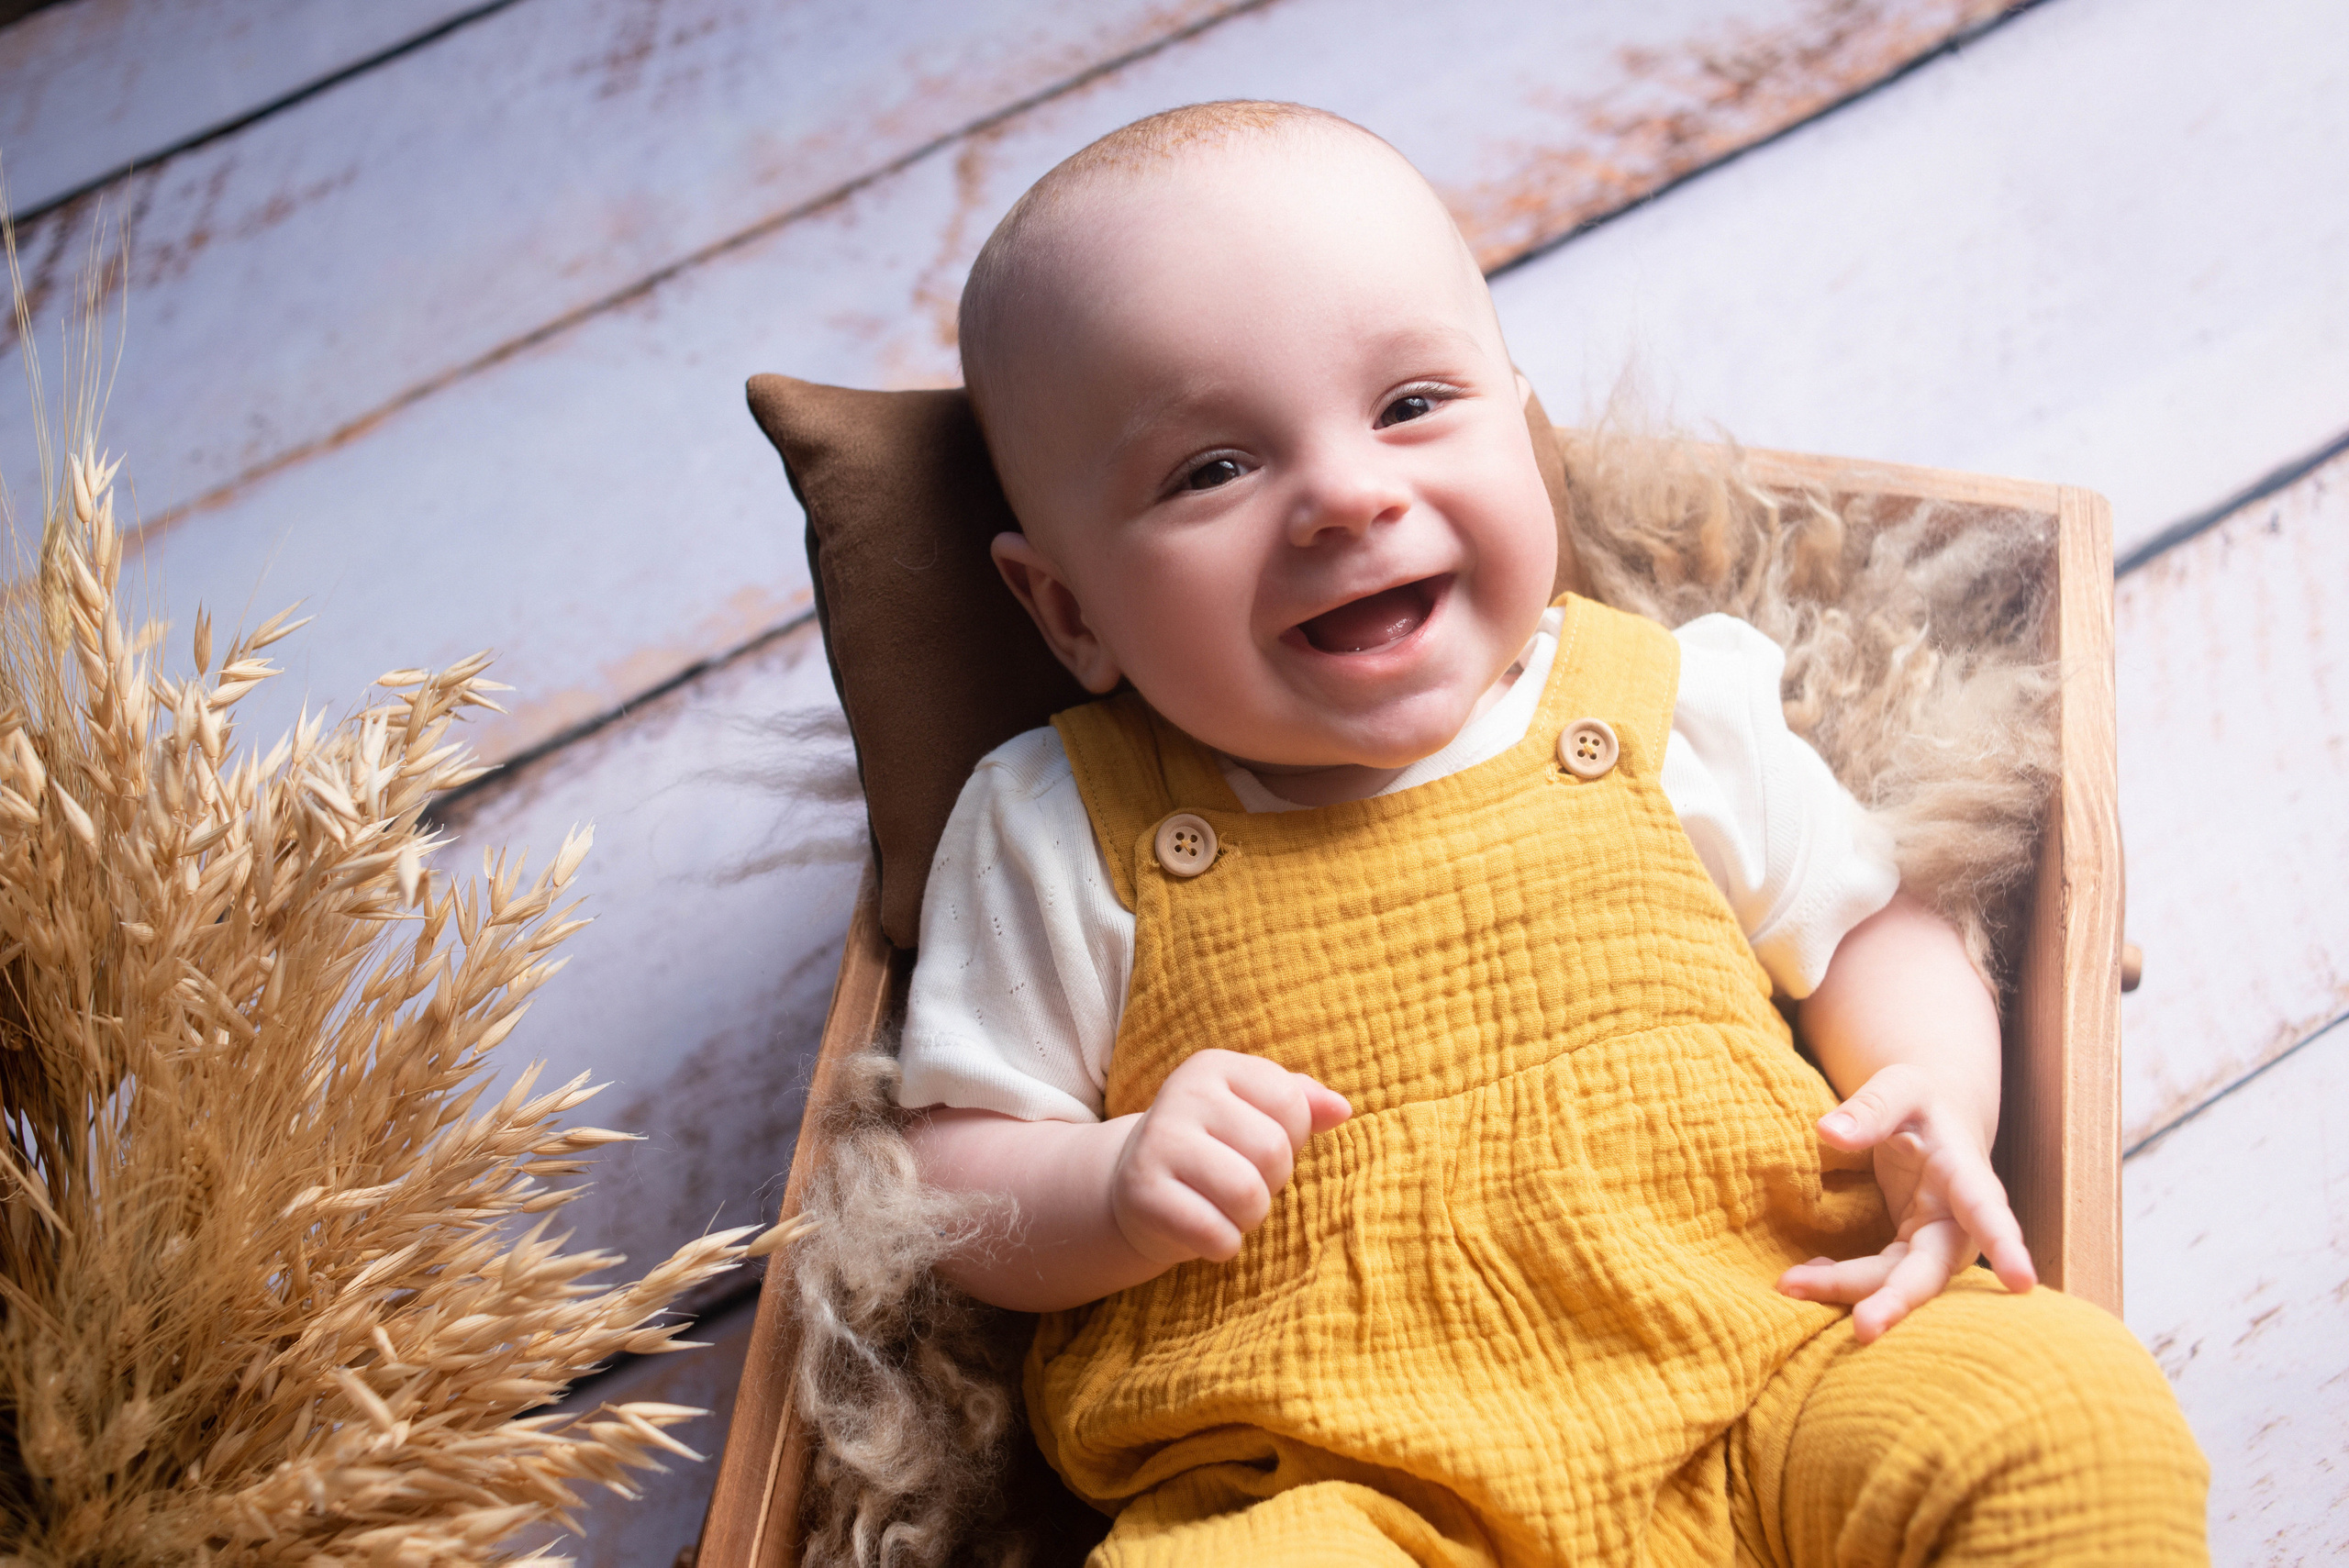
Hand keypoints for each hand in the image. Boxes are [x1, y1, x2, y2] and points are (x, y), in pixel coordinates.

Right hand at [1110, 1049, 1349, 1266]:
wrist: (1135, 1186)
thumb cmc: (1213, 1147)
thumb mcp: (1253, 1113)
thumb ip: (1301, 1103)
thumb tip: (1342, 1109)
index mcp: (1215, 1066)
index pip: (1291, 1103)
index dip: (1291, 1138)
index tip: (1257, 1145)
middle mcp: (1182, 1094)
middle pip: (1273, 1151)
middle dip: (1271, 1181)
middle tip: (1239, 1182)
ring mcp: (1157, 1142)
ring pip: (1247, 1194)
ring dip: (1249, 1216)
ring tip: (1225, 1207)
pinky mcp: (1142, 1193)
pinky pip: (1215, 1233)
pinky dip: (1223, 1245)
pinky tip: (1203, 1230)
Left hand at [1776, 1062, 2035, 1341]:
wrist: (1931, 1119)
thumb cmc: (1919, 1100)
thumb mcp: (1899, 1086)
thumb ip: (1870, 1107)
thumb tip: (1827, 1131)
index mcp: (1966, 1174)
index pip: (1987, 1210)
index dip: (2004, 1244)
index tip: (2022, 1282)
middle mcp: (1956, 1220)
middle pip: (1934, 1269)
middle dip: (1899, 1299)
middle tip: (1864, 1329)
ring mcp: (1933, 1240)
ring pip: (1900, 1281)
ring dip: (1851, 1291)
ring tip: (1791, 1285)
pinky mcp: (1909, 1250)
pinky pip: (1880, 1276)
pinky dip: (1843, 1280)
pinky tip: (1806, 1278)